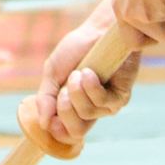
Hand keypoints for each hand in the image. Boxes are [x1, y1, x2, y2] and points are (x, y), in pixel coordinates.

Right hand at [16, 0, 147, 158]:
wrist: (97, 32)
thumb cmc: (75, 50)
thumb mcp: (52, 73)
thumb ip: (45, 98)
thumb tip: (43, 123)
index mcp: (72, 107)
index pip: (65, 133)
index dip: (56, 130)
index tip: (50, 118)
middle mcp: (90, 110)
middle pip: (75, 132)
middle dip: (65, 111)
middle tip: (64, 91)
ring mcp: (106, 105)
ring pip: (87, 114)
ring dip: (77, 91)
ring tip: (79, 72)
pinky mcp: (121, 96)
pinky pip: (103, 102)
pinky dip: (92, 87)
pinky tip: (89, 73)